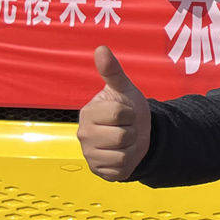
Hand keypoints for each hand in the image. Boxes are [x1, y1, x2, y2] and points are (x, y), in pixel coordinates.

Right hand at [77, 45, 151, 181]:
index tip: (125, 113)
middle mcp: (83, 134)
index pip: (119, 114)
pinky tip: (122, 154)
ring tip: (125, 141)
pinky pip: (121, 169)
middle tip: (126, 128)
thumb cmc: (127, 109)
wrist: (136, 135)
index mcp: (88, 112)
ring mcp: (89, 154)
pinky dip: (128, 162)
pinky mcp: (98, 171)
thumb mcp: (124, 89)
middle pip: (122, 136)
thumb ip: (113, 71)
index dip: (130, 113)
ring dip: (132, 147)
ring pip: (123, 153)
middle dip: (132, 131)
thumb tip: (101, 48)